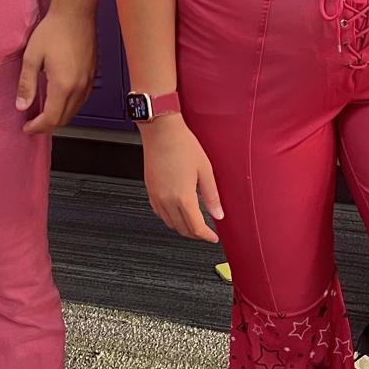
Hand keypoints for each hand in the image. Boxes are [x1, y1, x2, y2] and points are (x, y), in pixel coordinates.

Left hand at [18, 5, 96, 133]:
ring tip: (43, 113)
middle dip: (47, 125)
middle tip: (32, 122)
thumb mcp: (32, 56)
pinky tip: (59, 99)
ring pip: (75, 111)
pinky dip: (69, 106)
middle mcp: (79, 87)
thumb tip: (21, 105)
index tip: (26, 127)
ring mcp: (88, 81)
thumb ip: (26, 83)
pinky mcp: (92, 74)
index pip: (52, 118)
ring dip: (59, 116)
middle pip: (65, 118)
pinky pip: (81, 100)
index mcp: (63, 85)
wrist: (75, 13)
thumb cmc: (54, 30)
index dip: (37, 127)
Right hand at [141, 115, 223, 242]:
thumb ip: (212, 195)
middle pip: (182, 229)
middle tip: (206, 232)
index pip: (196, 227)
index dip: (207, 236)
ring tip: (193, 223)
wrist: (161, 131)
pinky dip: (170, 218)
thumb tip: (218, 213)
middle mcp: (167, 200)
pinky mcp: (150, 190)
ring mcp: (156, 196)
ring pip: (169, 223)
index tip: (213, 237)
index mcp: (183, 197)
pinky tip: (177, 212)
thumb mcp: (205, 170)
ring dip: (182, 228)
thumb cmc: (182, 145)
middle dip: (195, 234)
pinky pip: (159, 213)